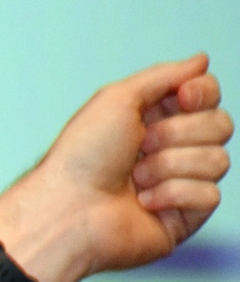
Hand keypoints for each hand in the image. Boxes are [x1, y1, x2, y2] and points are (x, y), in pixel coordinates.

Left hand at [0, 55, 229, 281]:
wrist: (61, 214)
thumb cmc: (74, 160)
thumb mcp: (114, 102)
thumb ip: (162, 76)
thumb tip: (200, 59)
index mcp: (155, 124)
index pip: (207, 95)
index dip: (194, 96)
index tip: (167, 103)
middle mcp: (169, 154)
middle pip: (220, 124)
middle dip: (177, 133)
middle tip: (136, 152)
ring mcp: (177, 189)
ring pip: (220, 158)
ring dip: (173, 164)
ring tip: (133, 181)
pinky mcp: (180, 223)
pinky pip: (212, 195)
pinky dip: (177, 191)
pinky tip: (143, 201)